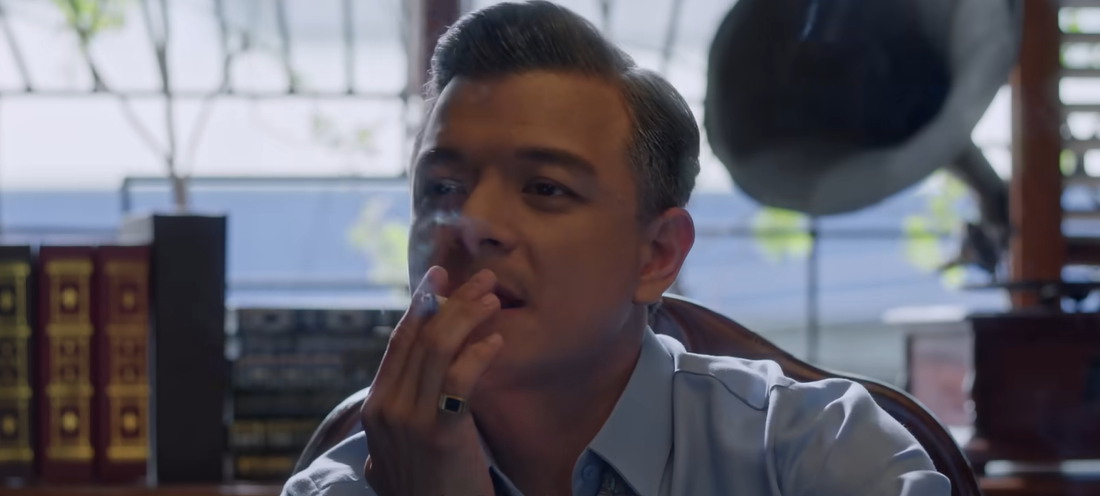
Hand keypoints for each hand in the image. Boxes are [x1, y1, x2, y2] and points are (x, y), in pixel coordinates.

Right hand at [362, 266, 503, 495]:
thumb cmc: (429, 491)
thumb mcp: (398, 453)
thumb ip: (398, 420)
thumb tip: (399, 392)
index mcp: (376, 409)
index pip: (399, 344)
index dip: (421, 306)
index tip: (441, 278)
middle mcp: (386, 410)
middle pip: (419, 338)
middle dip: (451, 301)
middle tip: (483, 280)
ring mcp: (409, 422)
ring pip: (438, 350)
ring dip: (468, 317)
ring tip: (495, 300)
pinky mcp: (440, 435)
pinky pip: (458, 380)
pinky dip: (478, 354)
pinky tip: (497, 342)